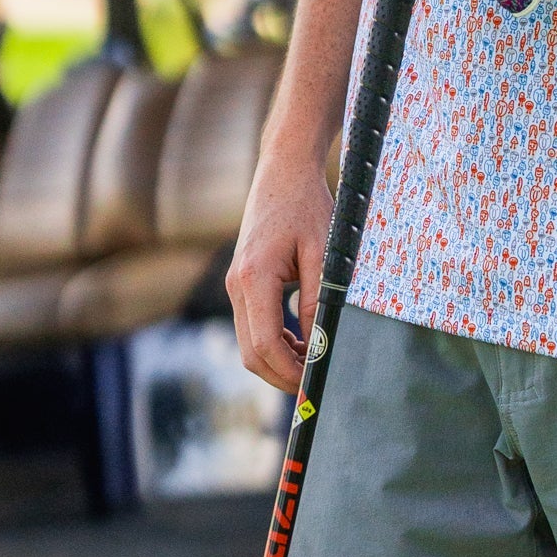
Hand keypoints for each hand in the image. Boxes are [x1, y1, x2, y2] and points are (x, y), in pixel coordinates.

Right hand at [228, 151, 333, 393]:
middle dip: (281, 374)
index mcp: (254, 278)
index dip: (289, 371)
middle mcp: (236, 285)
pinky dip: (272, 341)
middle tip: (314, 383)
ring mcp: (234, 284)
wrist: (283, 173)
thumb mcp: (322, 253)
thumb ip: (316, 300)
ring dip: (277, 359)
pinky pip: (251, 325)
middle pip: (251, 352)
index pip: (265, 344)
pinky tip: (299, 339)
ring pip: (248, 342)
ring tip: (312, 362)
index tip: (314, 383)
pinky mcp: (240, 282)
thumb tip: (318, 343)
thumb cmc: (308, 206)